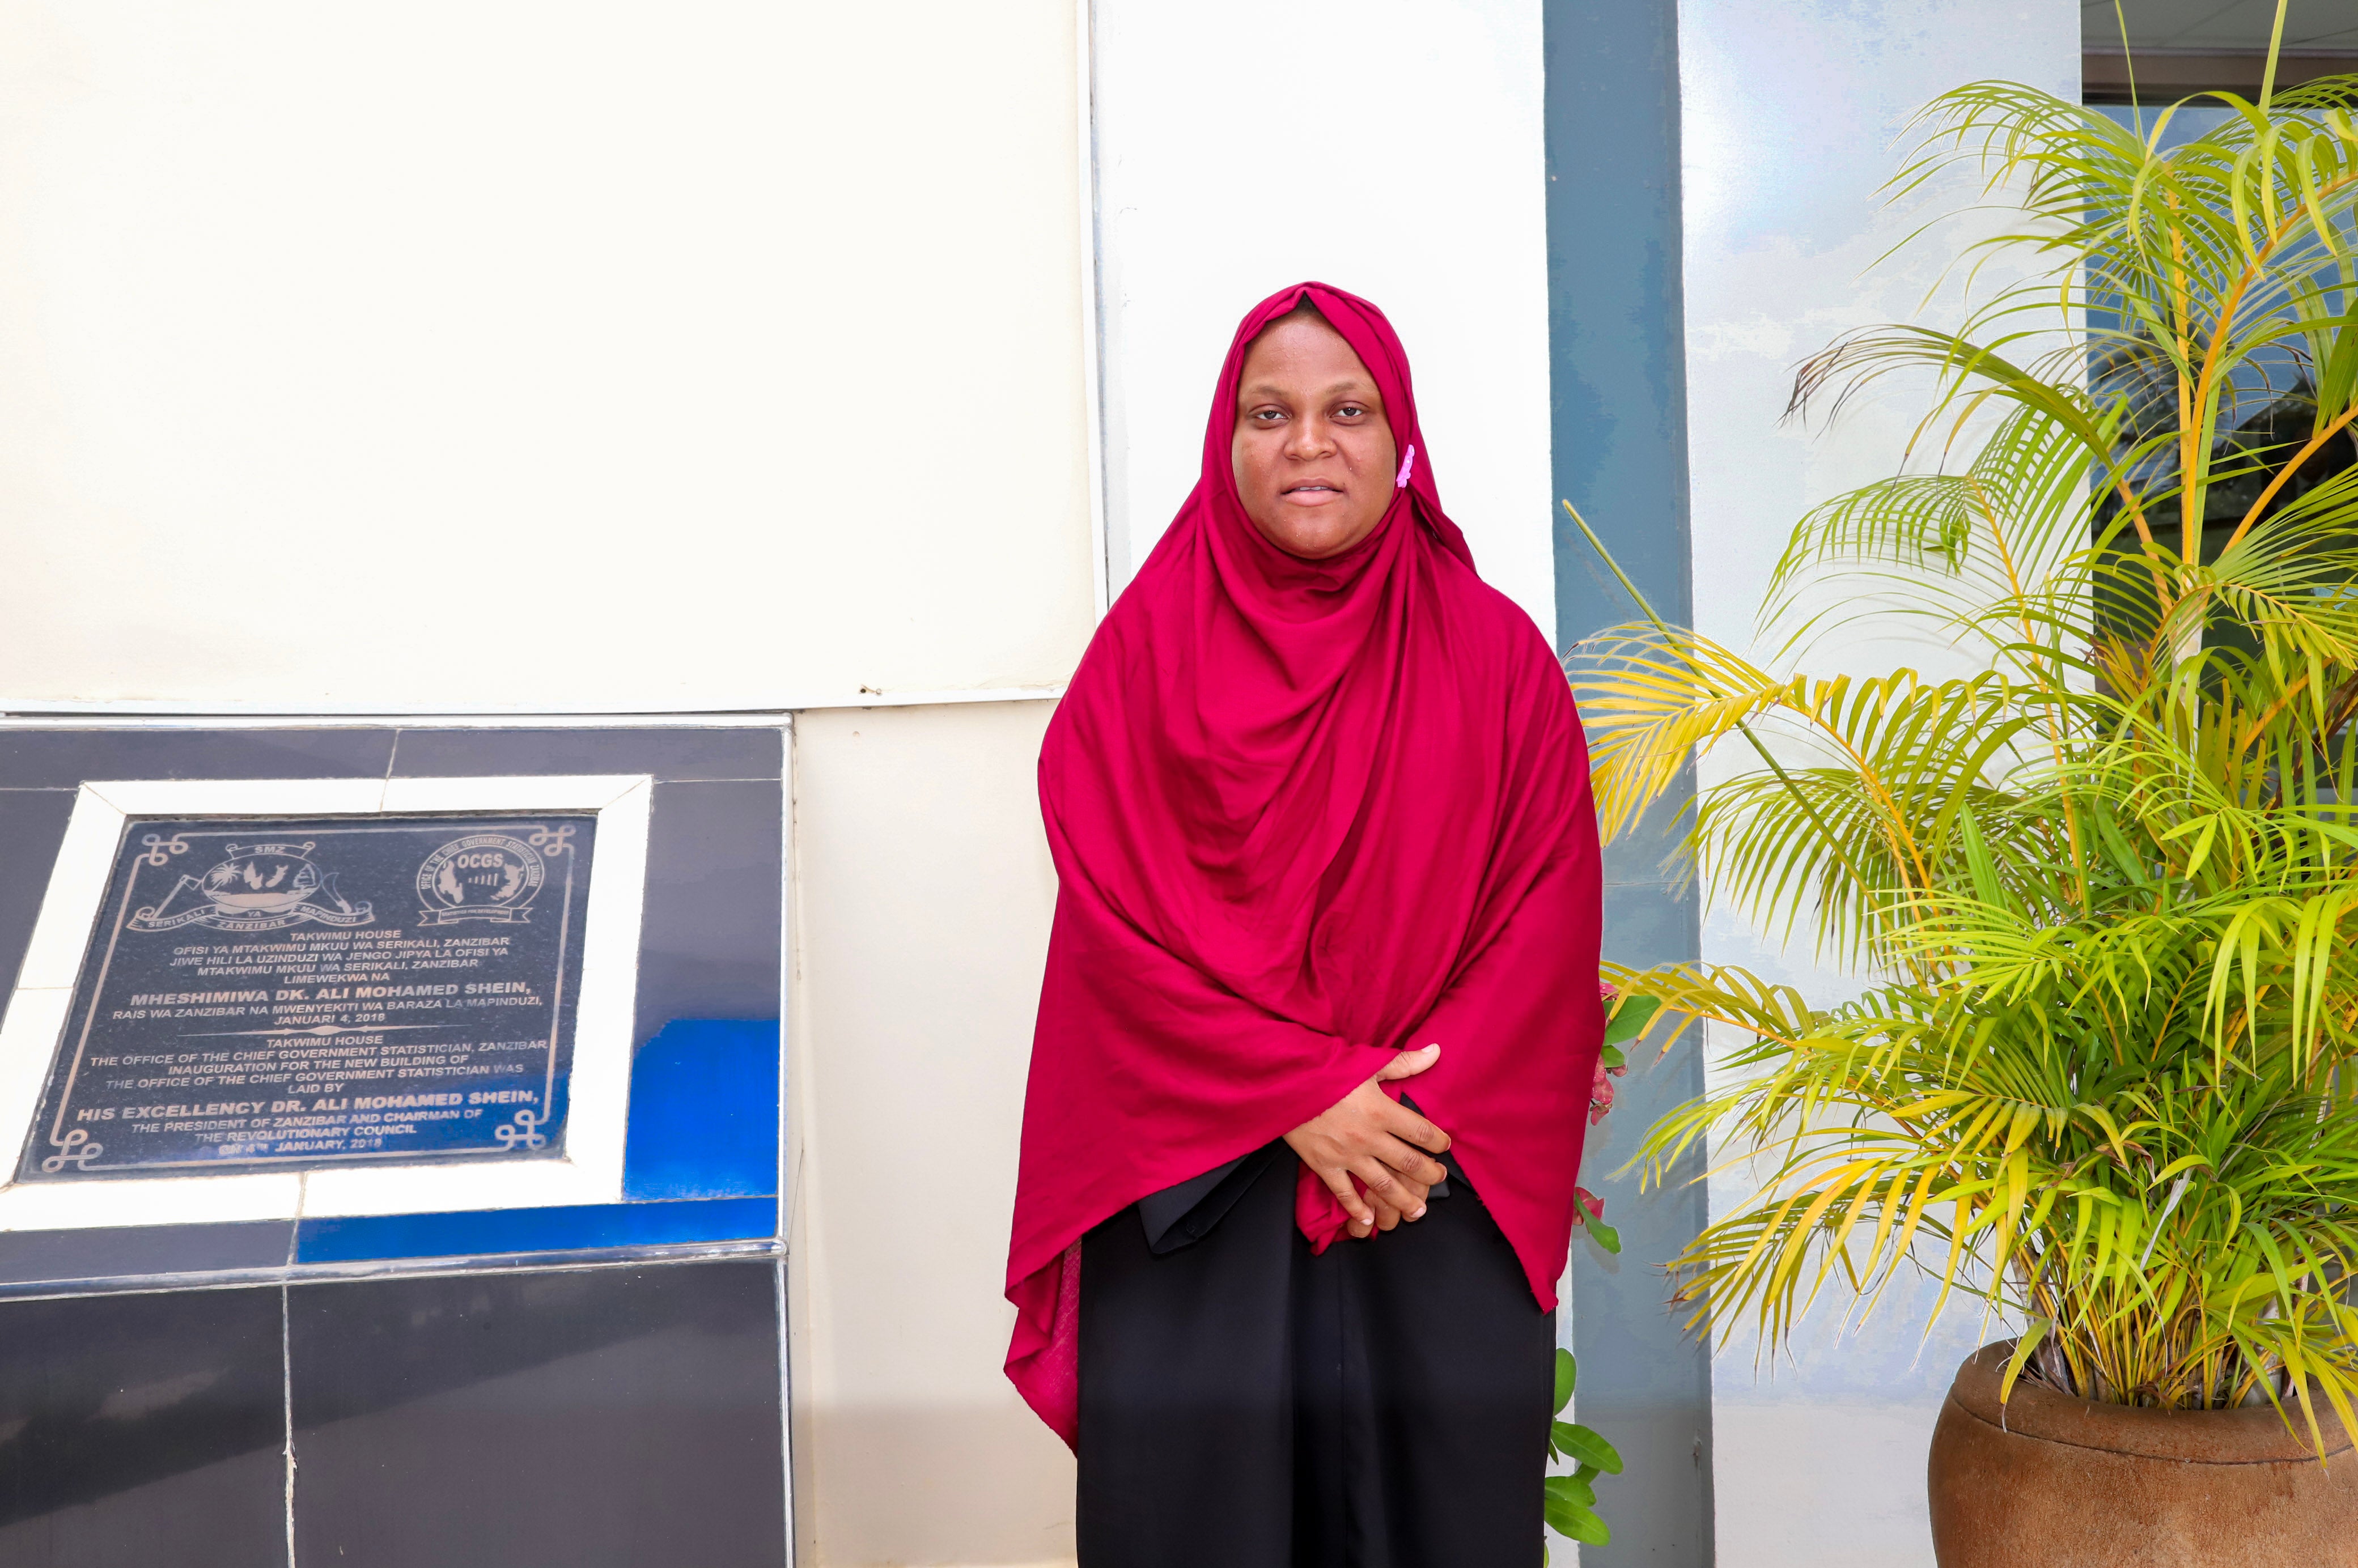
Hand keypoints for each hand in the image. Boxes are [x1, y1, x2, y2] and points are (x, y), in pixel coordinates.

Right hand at [1283, 1044, 1451, 1239]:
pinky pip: (1344, 1193)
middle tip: (1438, 1179)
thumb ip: (1404, 1062)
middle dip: (1429, 1175)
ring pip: (1383, 1185)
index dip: (1439, 1142)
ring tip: (1417, 1210)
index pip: (1422, 1132)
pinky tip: (1369, 1219)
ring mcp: (1346, 1155)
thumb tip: (1436, 1052)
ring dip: (1403, 1200)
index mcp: (1381, 1111)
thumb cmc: (1326, 1068)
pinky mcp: (1323, 1164)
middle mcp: (1368, 1137)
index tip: (1445, 1146)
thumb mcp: (1367, 1062)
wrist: (1284, 1081)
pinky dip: (1357, 1209)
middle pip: (1409, 1163)